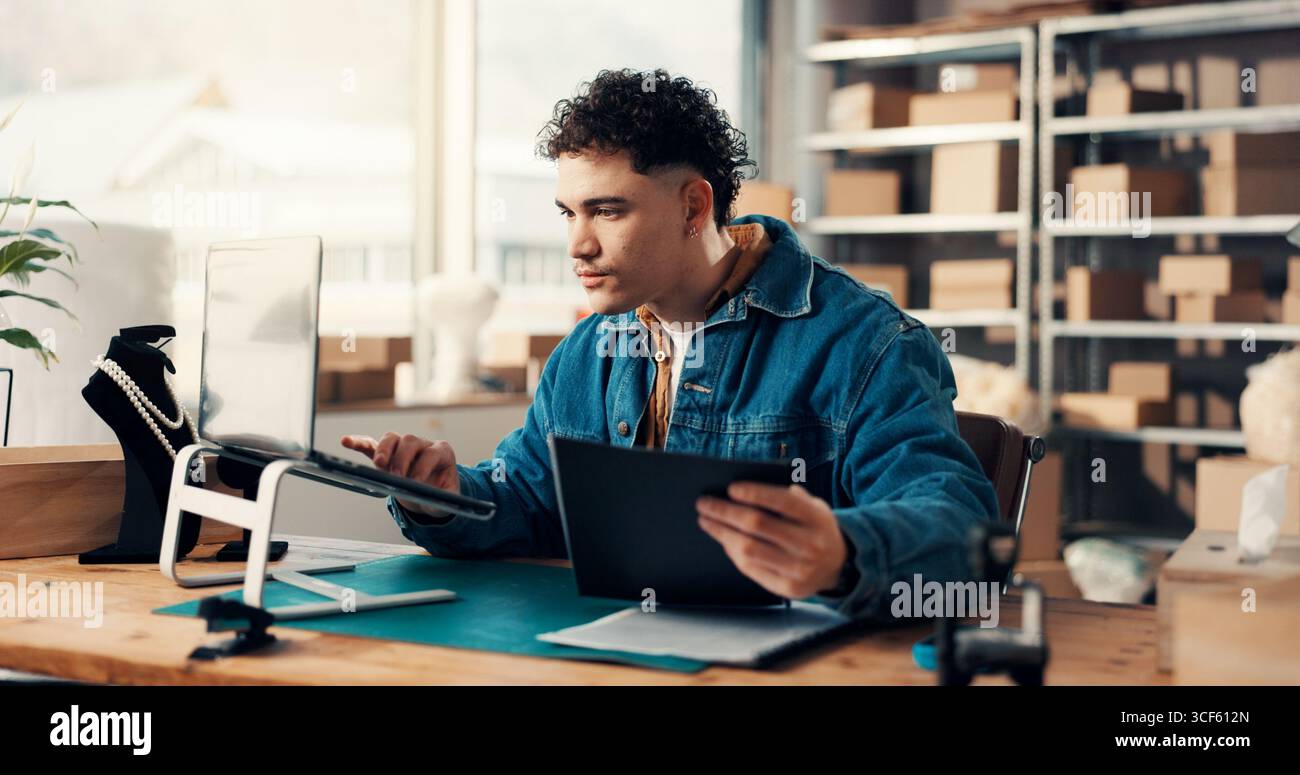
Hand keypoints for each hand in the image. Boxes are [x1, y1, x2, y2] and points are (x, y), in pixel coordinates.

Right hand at [340, 432, 458, 517]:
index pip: (432, 453)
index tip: (415, 482)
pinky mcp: (386, 454)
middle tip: (397, 477)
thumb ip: (442, 498)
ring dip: (384, 450)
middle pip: (410, 441)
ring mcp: (403, 447)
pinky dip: (359, 443)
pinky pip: (372, 445)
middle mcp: (422, 445)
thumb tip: (429, 497)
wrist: (432, 492)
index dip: (423, 466)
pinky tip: (346, 442)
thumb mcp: (448, 499)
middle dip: (402, 458)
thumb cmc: (441, 493)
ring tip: (379, 465)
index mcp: (441, 452)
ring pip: (391, 439)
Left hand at [696, 482, 847, 599]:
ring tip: (706, 521)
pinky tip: (724, 540)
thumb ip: (785, 496)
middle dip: (726, 512)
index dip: (755, 493)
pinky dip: (733, 552)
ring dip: (722, 533)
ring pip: (749, 549)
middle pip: (758, 525)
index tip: (730, 488)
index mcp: (817, 518)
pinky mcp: (788, 588)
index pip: (783, 502)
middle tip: (704, 503)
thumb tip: (740, 492)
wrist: (838, 566)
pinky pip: (751, 568)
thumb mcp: (812, 507)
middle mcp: (811, 544)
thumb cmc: (814, 527)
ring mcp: (800, 569)